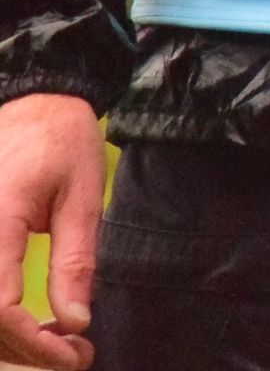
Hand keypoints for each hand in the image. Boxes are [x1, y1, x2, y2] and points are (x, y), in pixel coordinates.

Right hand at [0, 94, 101, 368]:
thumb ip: (75, 262)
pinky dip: (0, 317)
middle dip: (25, 350)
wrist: (34, 101)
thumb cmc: (61, 141)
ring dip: (10, 339)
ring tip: (59, 342)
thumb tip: (74, 323)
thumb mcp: (82, 197)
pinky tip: (32, 321)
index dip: (31, 344)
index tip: (72, 354)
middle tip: (74, 354)